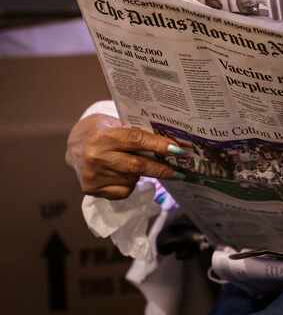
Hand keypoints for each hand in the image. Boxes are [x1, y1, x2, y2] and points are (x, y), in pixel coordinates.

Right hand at [65, 113, 182, 199]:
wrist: (71, 146)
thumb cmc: (100, 131)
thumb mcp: (114, 123)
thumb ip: (135, 133)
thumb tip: (169, 143)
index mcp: (103, 136)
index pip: (136, 140)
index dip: (158, 145)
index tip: (178, 150)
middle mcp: (96, 157)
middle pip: (137, 166)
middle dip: (161, 169)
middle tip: (180, 172)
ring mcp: (93, 175)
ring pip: (132, 179)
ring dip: (141, 174)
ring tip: (133, 164)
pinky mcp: (92, 189)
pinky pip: (123, 191)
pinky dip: (130, 184)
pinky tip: (121, 174)